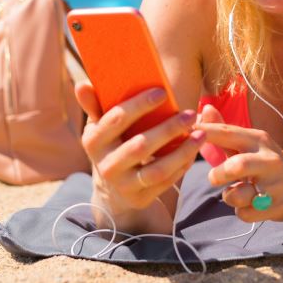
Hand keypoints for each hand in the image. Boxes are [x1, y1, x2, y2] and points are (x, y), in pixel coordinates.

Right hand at [75, 82, 207, 217]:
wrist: (111, 189)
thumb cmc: (110, 144)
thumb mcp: (98, 127)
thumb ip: (93, 105)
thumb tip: (81, 84)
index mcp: (93, 141)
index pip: (117, 119)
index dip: (140, 105)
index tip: (162, 91)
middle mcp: (106, 165)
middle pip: (140, 146)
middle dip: (168, 129)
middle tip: (189, 114)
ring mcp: (123, 184)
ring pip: (157, 169)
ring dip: (182, 152)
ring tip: (200, 135)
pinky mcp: (139, 198)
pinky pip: (165, 182)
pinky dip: (182, 166)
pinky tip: (193, 151)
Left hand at [195, 104, 282, 222]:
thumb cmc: (264, 162)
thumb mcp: (247, 143)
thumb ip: (223, 129)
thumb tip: (203, 108)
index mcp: (258, 139)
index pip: (228, 132)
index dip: (205, 132)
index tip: (186, 133)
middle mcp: (269, 159)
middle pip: (238, 166)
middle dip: (219, 173)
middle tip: (212, 178)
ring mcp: (276, 184)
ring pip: (239, 195)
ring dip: (230, 196)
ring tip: (236, 192)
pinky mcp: (278, 206)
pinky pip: (246, 213)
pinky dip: (241, 211)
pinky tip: (250, 204)